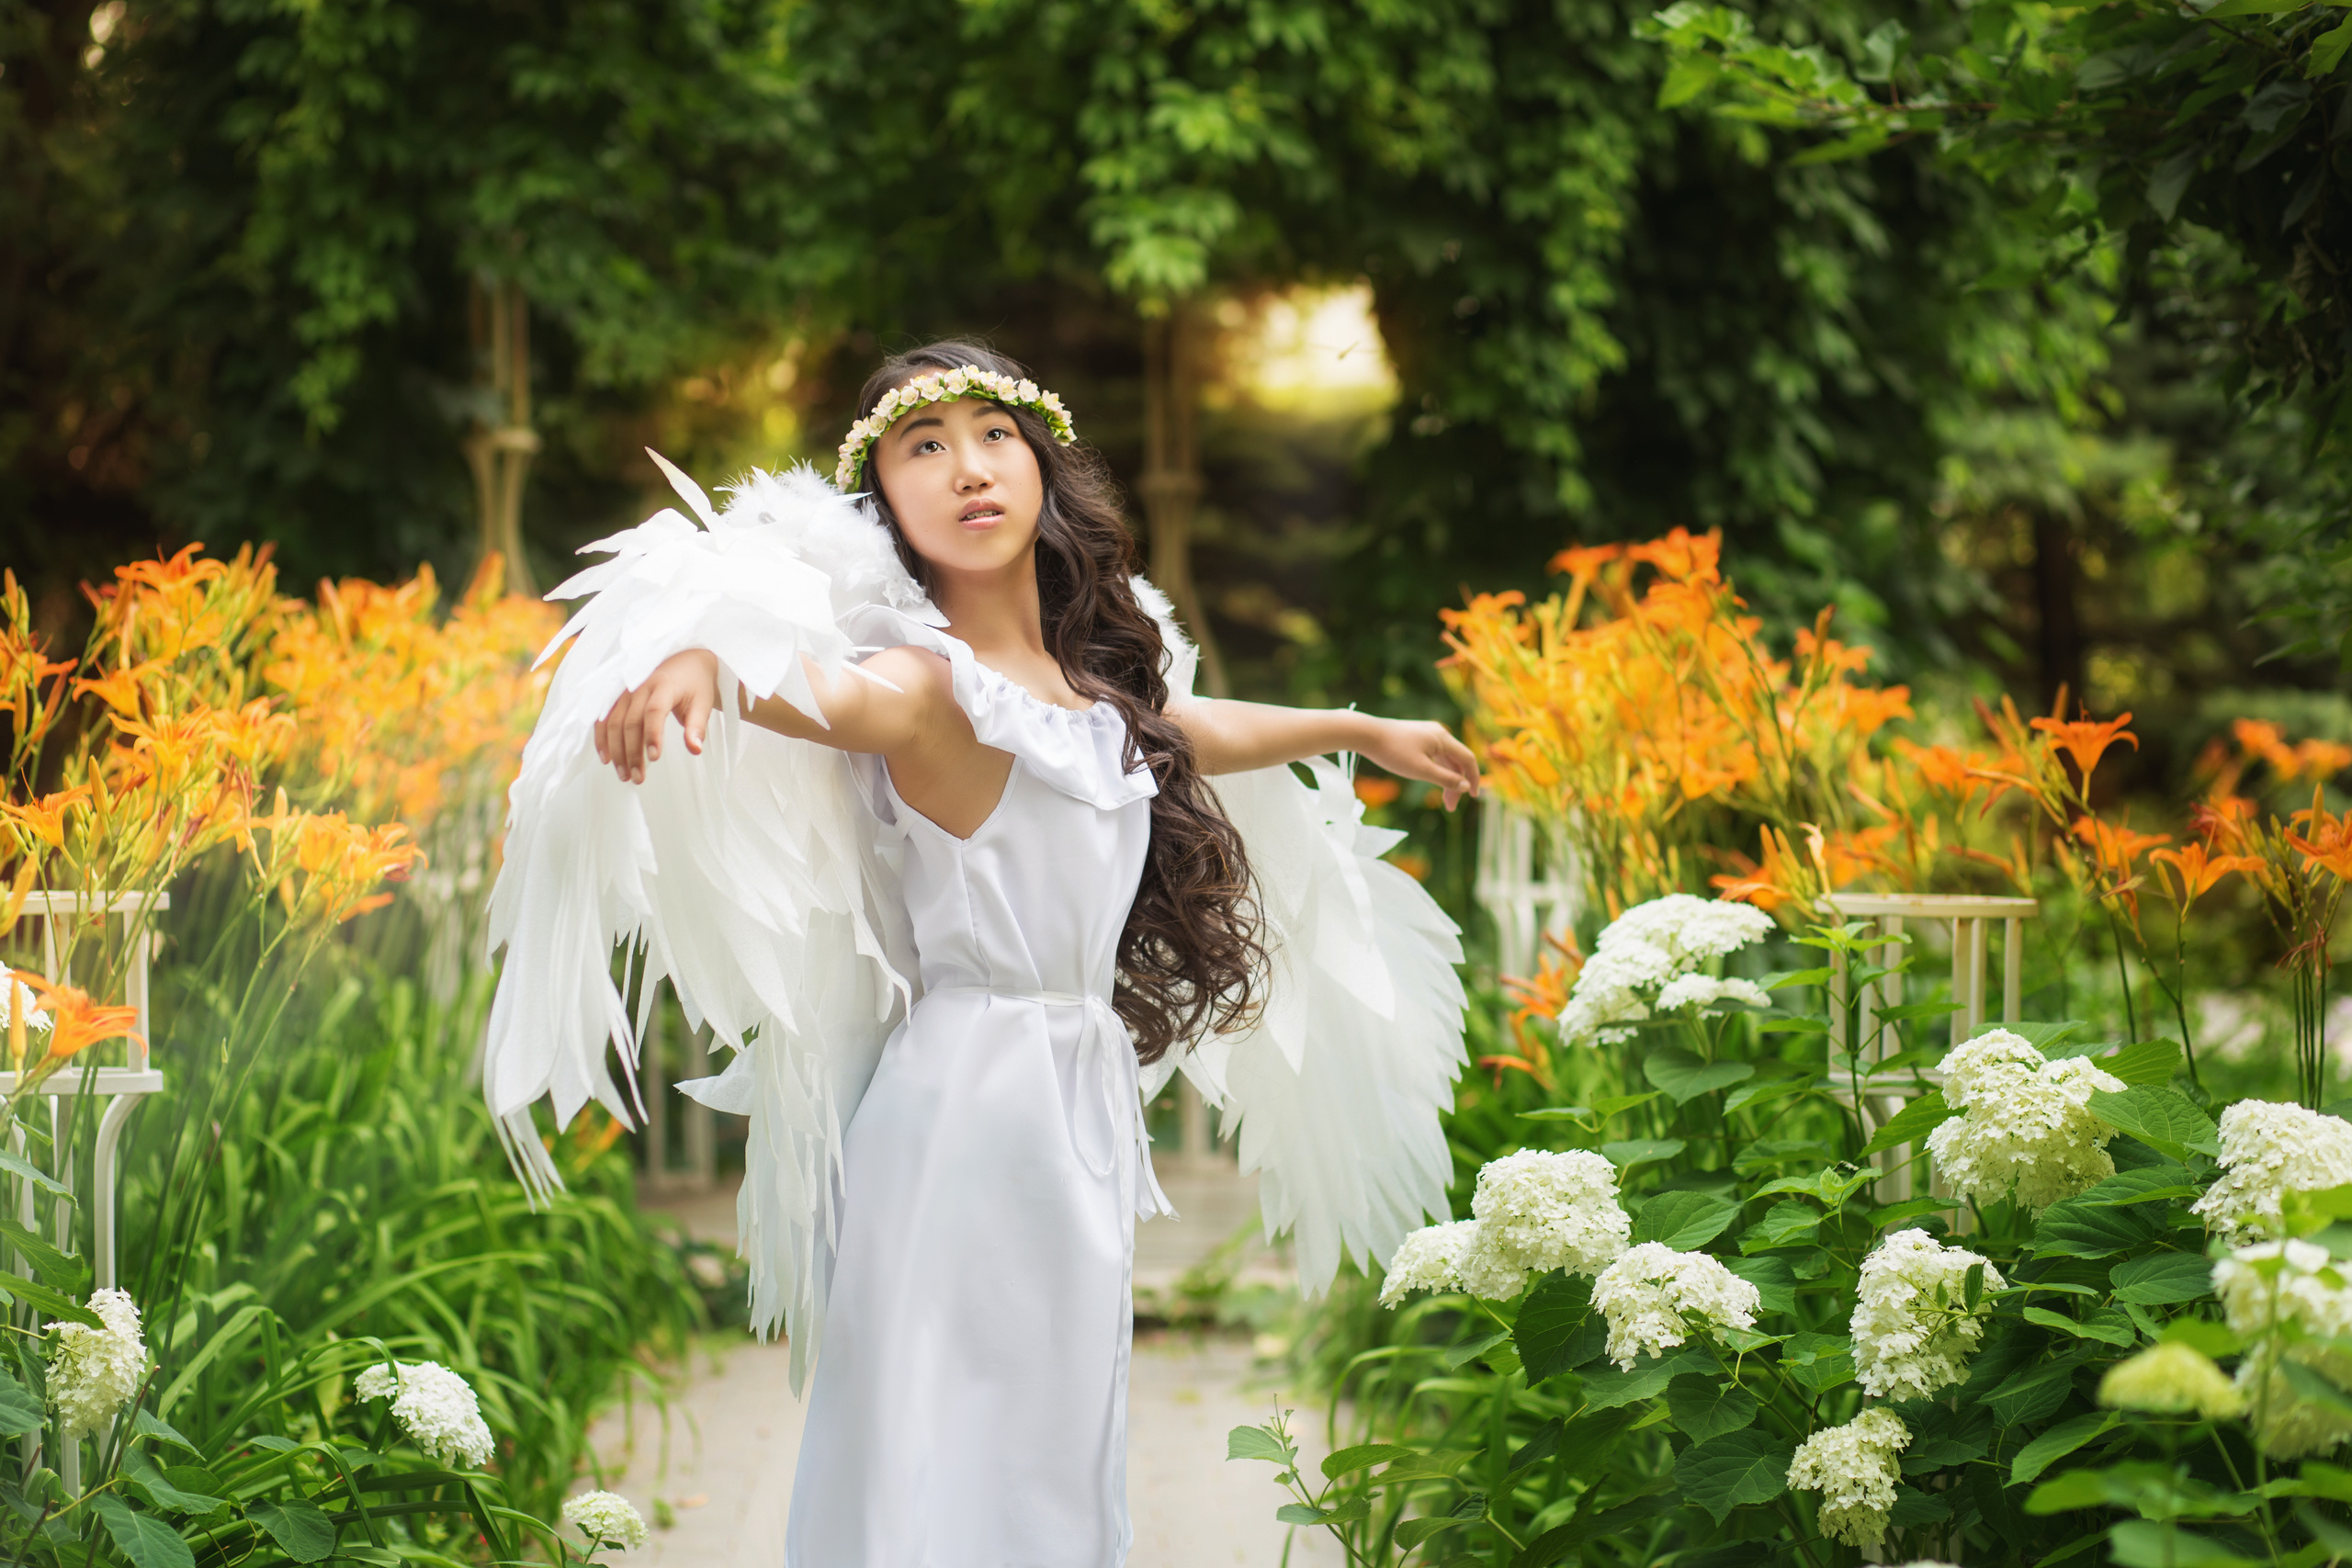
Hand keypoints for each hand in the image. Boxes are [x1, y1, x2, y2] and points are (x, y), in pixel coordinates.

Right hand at [594, 649, 720, 783]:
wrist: (685, 660)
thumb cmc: (695, 684)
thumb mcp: (703, 703)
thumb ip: (697, 726)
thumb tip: (695, 749)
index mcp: (664, 685)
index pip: (654, 711)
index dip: (652, 735)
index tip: (655, 758)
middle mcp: (640, 686)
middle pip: (630, 722)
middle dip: (632, 753)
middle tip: (637, 778)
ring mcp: (625, 691)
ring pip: (613, 722)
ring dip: (616, 750)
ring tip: (624, 774)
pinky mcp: (617, 696)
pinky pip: (603, 718)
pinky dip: (602, 738)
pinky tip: (606, 758)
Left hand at [1359, 717, 1480, 809]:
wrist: (1365, 734)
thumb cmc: (1392, 752)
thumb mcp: (1421, 770)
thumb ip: (1445, 779)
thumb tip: (1466, 786)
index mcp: (1443, 738)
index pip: (1468, 759)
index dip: (1474, 778)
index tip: (1473, 797)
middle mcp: (1439, 733)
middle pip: (1457, 761)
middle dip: (1457, 784)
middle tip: (1450, 807)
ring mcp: (1427, 733)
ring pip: (1445, 759)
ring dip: (1447, 779)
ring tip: (1443, 801)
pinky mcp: (1416, 736)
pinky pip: (1435, 755)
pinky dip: (1437, 770)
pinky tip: (1433, 782)